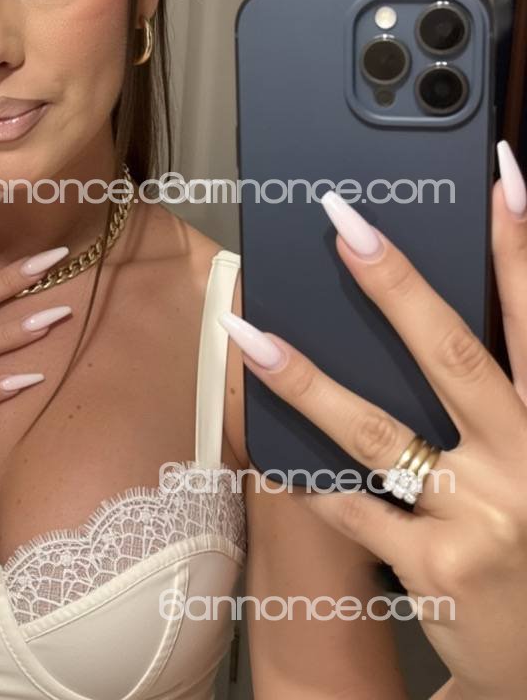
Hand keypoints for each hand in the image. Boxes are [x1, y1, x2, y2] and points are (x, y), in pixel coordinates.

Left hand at [219, 140, 526, 699]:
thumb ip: (506, 394)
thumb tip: (447, 314)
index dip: (521, 244)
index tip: (499, 174)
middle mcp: (526, 466)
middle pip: (455, 358)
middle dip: (397, 285)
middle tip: (346, 223)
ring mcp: (479, 521)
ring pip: (377, 433)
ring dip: (306, 378)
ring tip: (247, 330)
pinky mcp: (435, 572)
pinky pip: (353, 511)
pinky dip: (308, 478)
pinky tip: (267, 447)